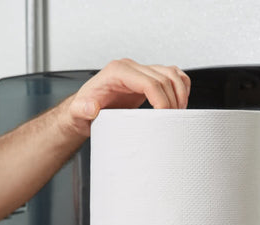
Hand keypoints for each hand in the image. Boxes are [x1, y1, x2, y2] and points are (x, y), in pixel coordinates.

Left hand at [64, 58, 190, 136]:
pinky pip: (172, 76)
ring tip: (179, 113)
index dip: (161, 99)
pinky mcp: (147, 79)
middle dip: (173, 101)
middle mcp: (131, 68)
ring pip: (172, 73)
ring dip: (181, 93)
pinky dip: (181, 87)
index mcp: (117, 72)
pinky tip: (179, 103)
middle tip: (173, 121)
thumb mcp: (78, 112)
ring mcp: (141, 72)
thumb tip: (92, 107)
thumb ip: (83, 109)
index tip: (164, 116)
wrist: (85, 111)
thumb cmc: (84, 111)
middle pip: (164, 78)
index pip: (149, 81)